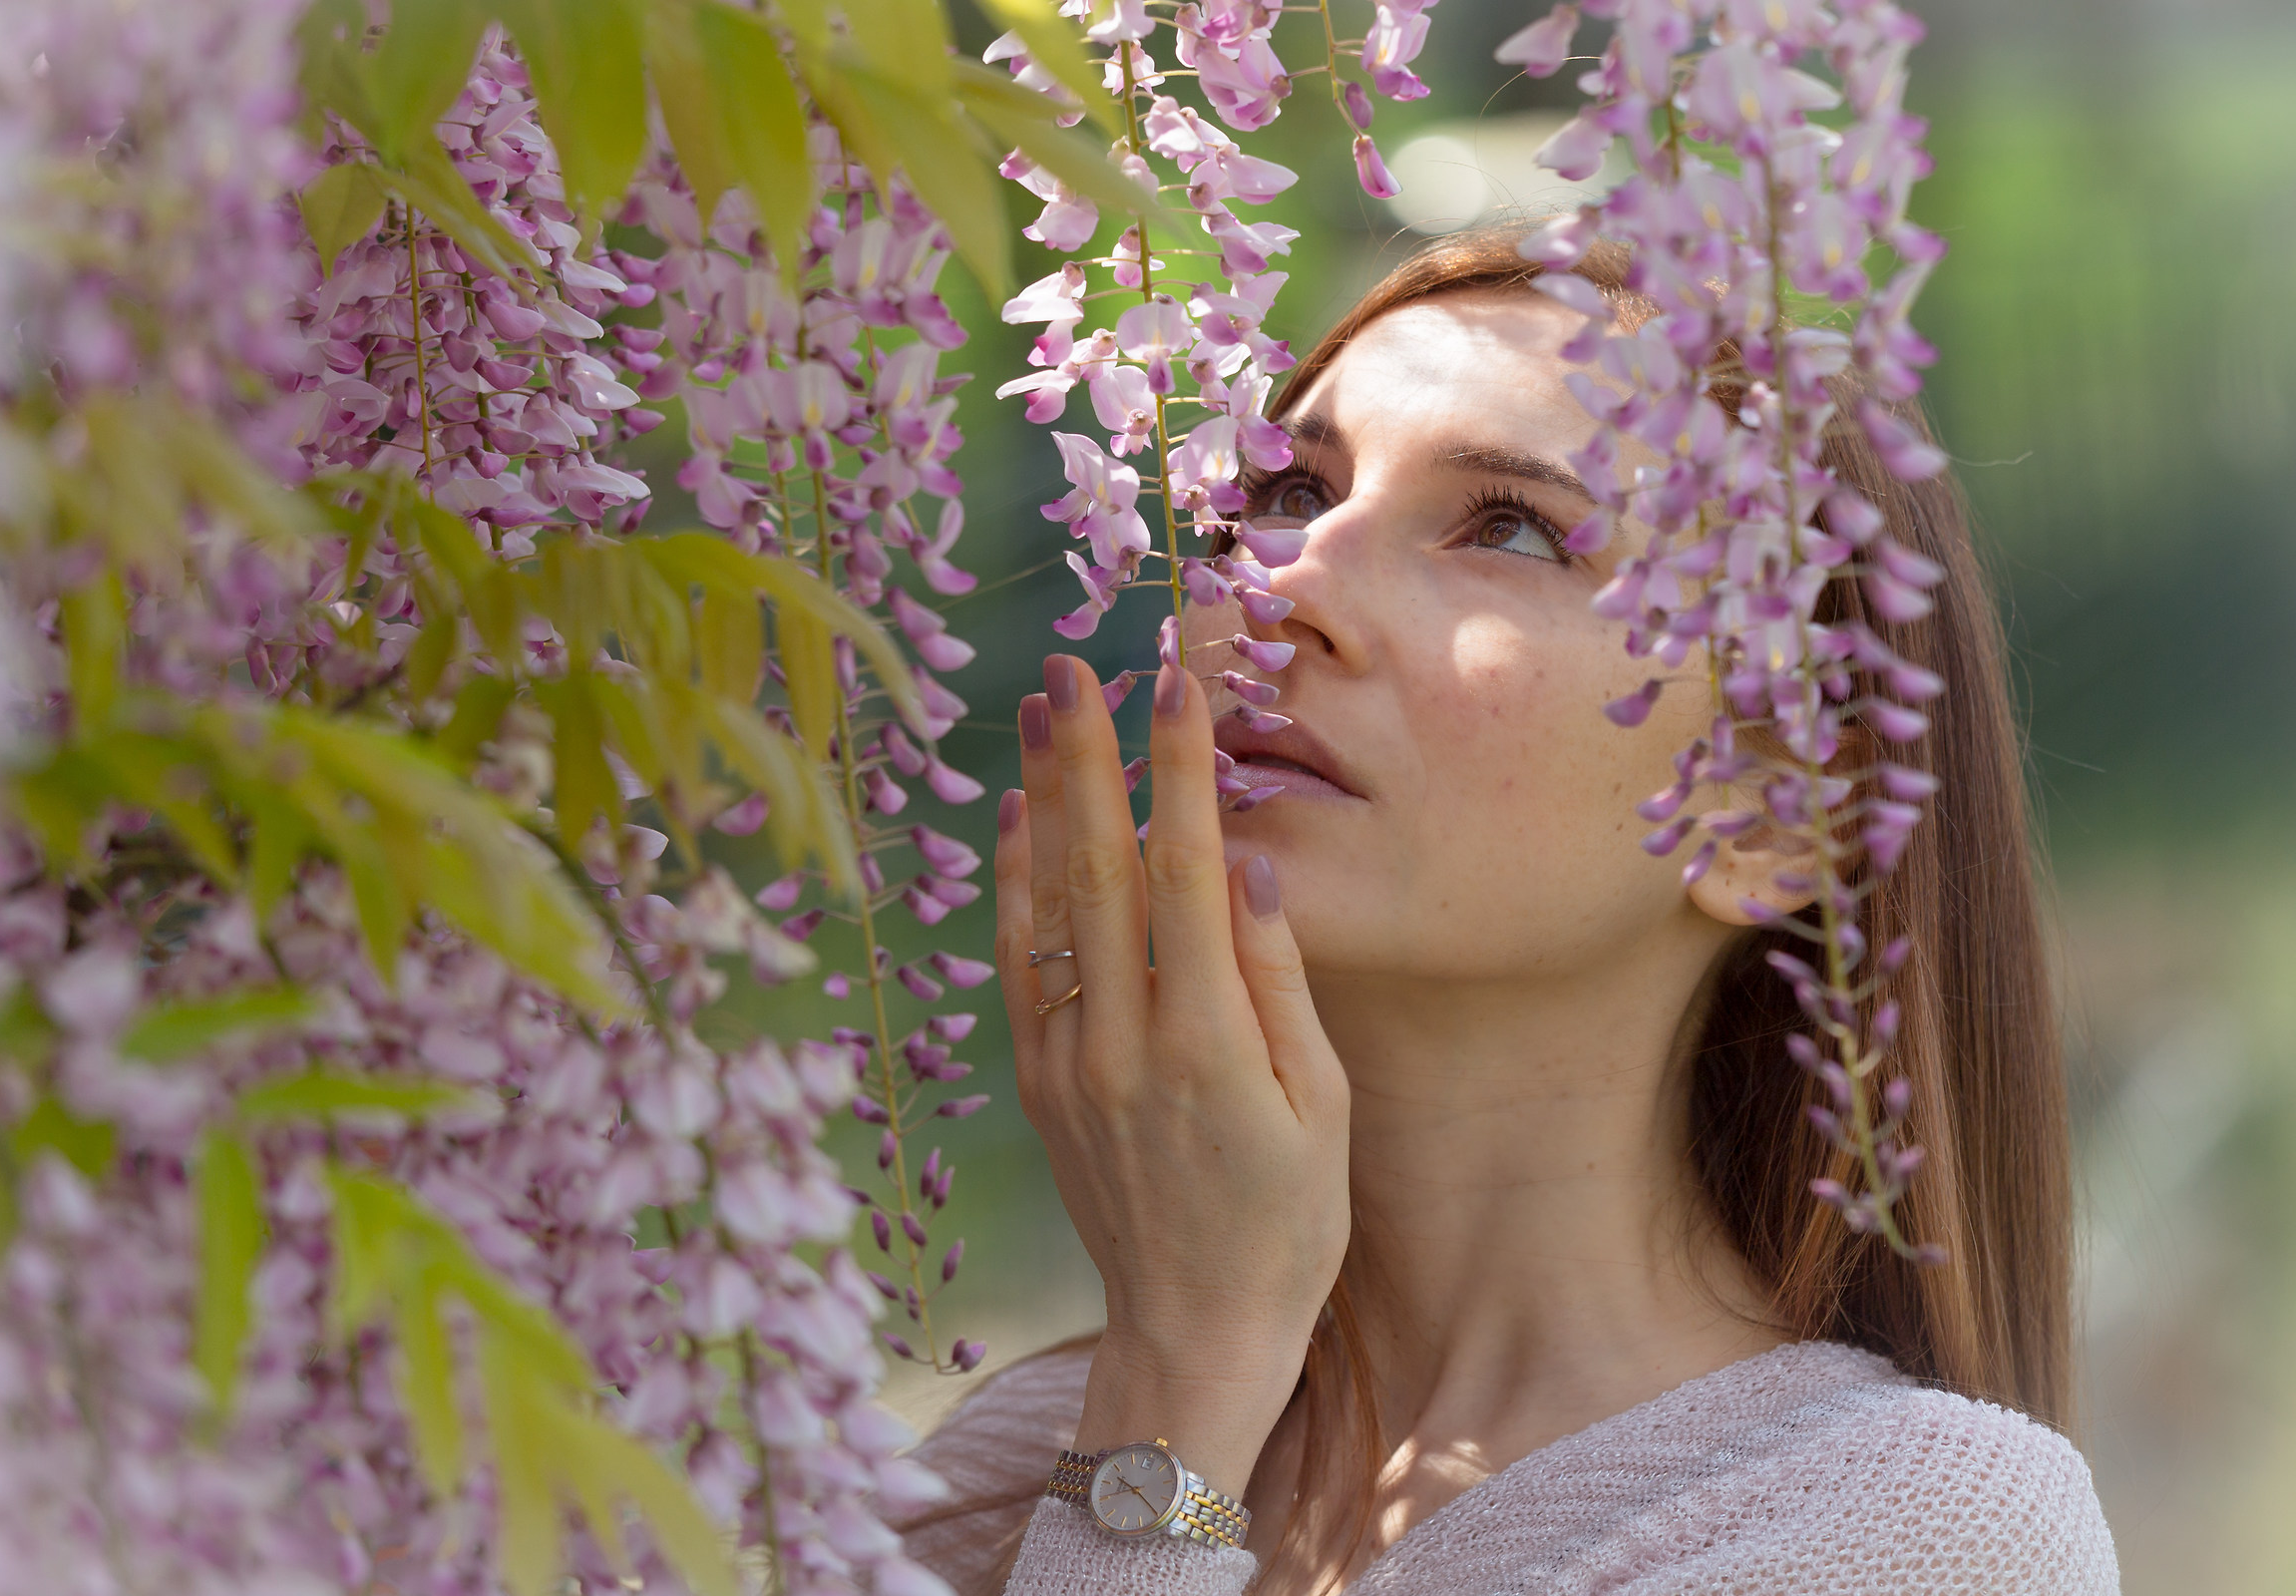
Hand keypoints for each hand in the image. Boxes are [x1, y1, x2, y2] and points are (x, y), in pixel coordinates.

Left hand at [995, 654, 1350, 1498]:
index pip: (1187, 875)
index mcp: (1208, 1045)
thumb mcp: (1323, 1109)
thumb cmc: (1287, 1223)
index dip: (1180, 773)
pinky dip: (1013, 885)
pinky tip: (1016, 820)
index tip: (1175, 684)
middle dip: (1090, 758)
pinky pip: (1018, 964)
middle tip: (1075, 664)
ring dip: (1041, 800)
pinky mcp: (1039, 1082)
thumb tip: (1247, 865)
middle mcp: (1123, 1042)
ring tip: (1036, 710)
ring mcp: (1068, 1062)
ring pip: (1047, 907)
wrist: (1192, 1331)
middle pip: (1101, 870)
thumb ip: (1279, 982)